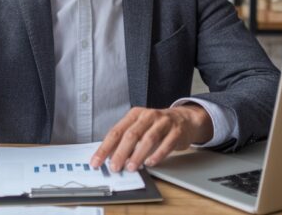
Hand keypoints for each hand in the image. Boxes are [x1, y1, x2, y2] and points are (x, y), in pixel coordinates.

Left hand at [90, 105, 212, 171]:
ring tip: (131, 168)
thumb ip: (125, 141)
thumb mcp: (140, 128)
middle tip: (114, 167)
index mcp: (135, 115)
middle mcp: (148, 116)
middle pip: (131, 134)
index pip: (116, 131)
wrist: (185, 119)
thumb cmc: (157, 126)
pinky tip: (150, 163)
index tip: (97, 162)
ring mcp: (163, 122)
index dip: (105, 148)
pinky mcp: (176, 131)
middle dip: (121, 152)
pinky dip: (157, 155)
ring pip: (148, 138)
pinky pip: (166, 144)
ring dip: (138, 155)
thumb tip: (109, 158)